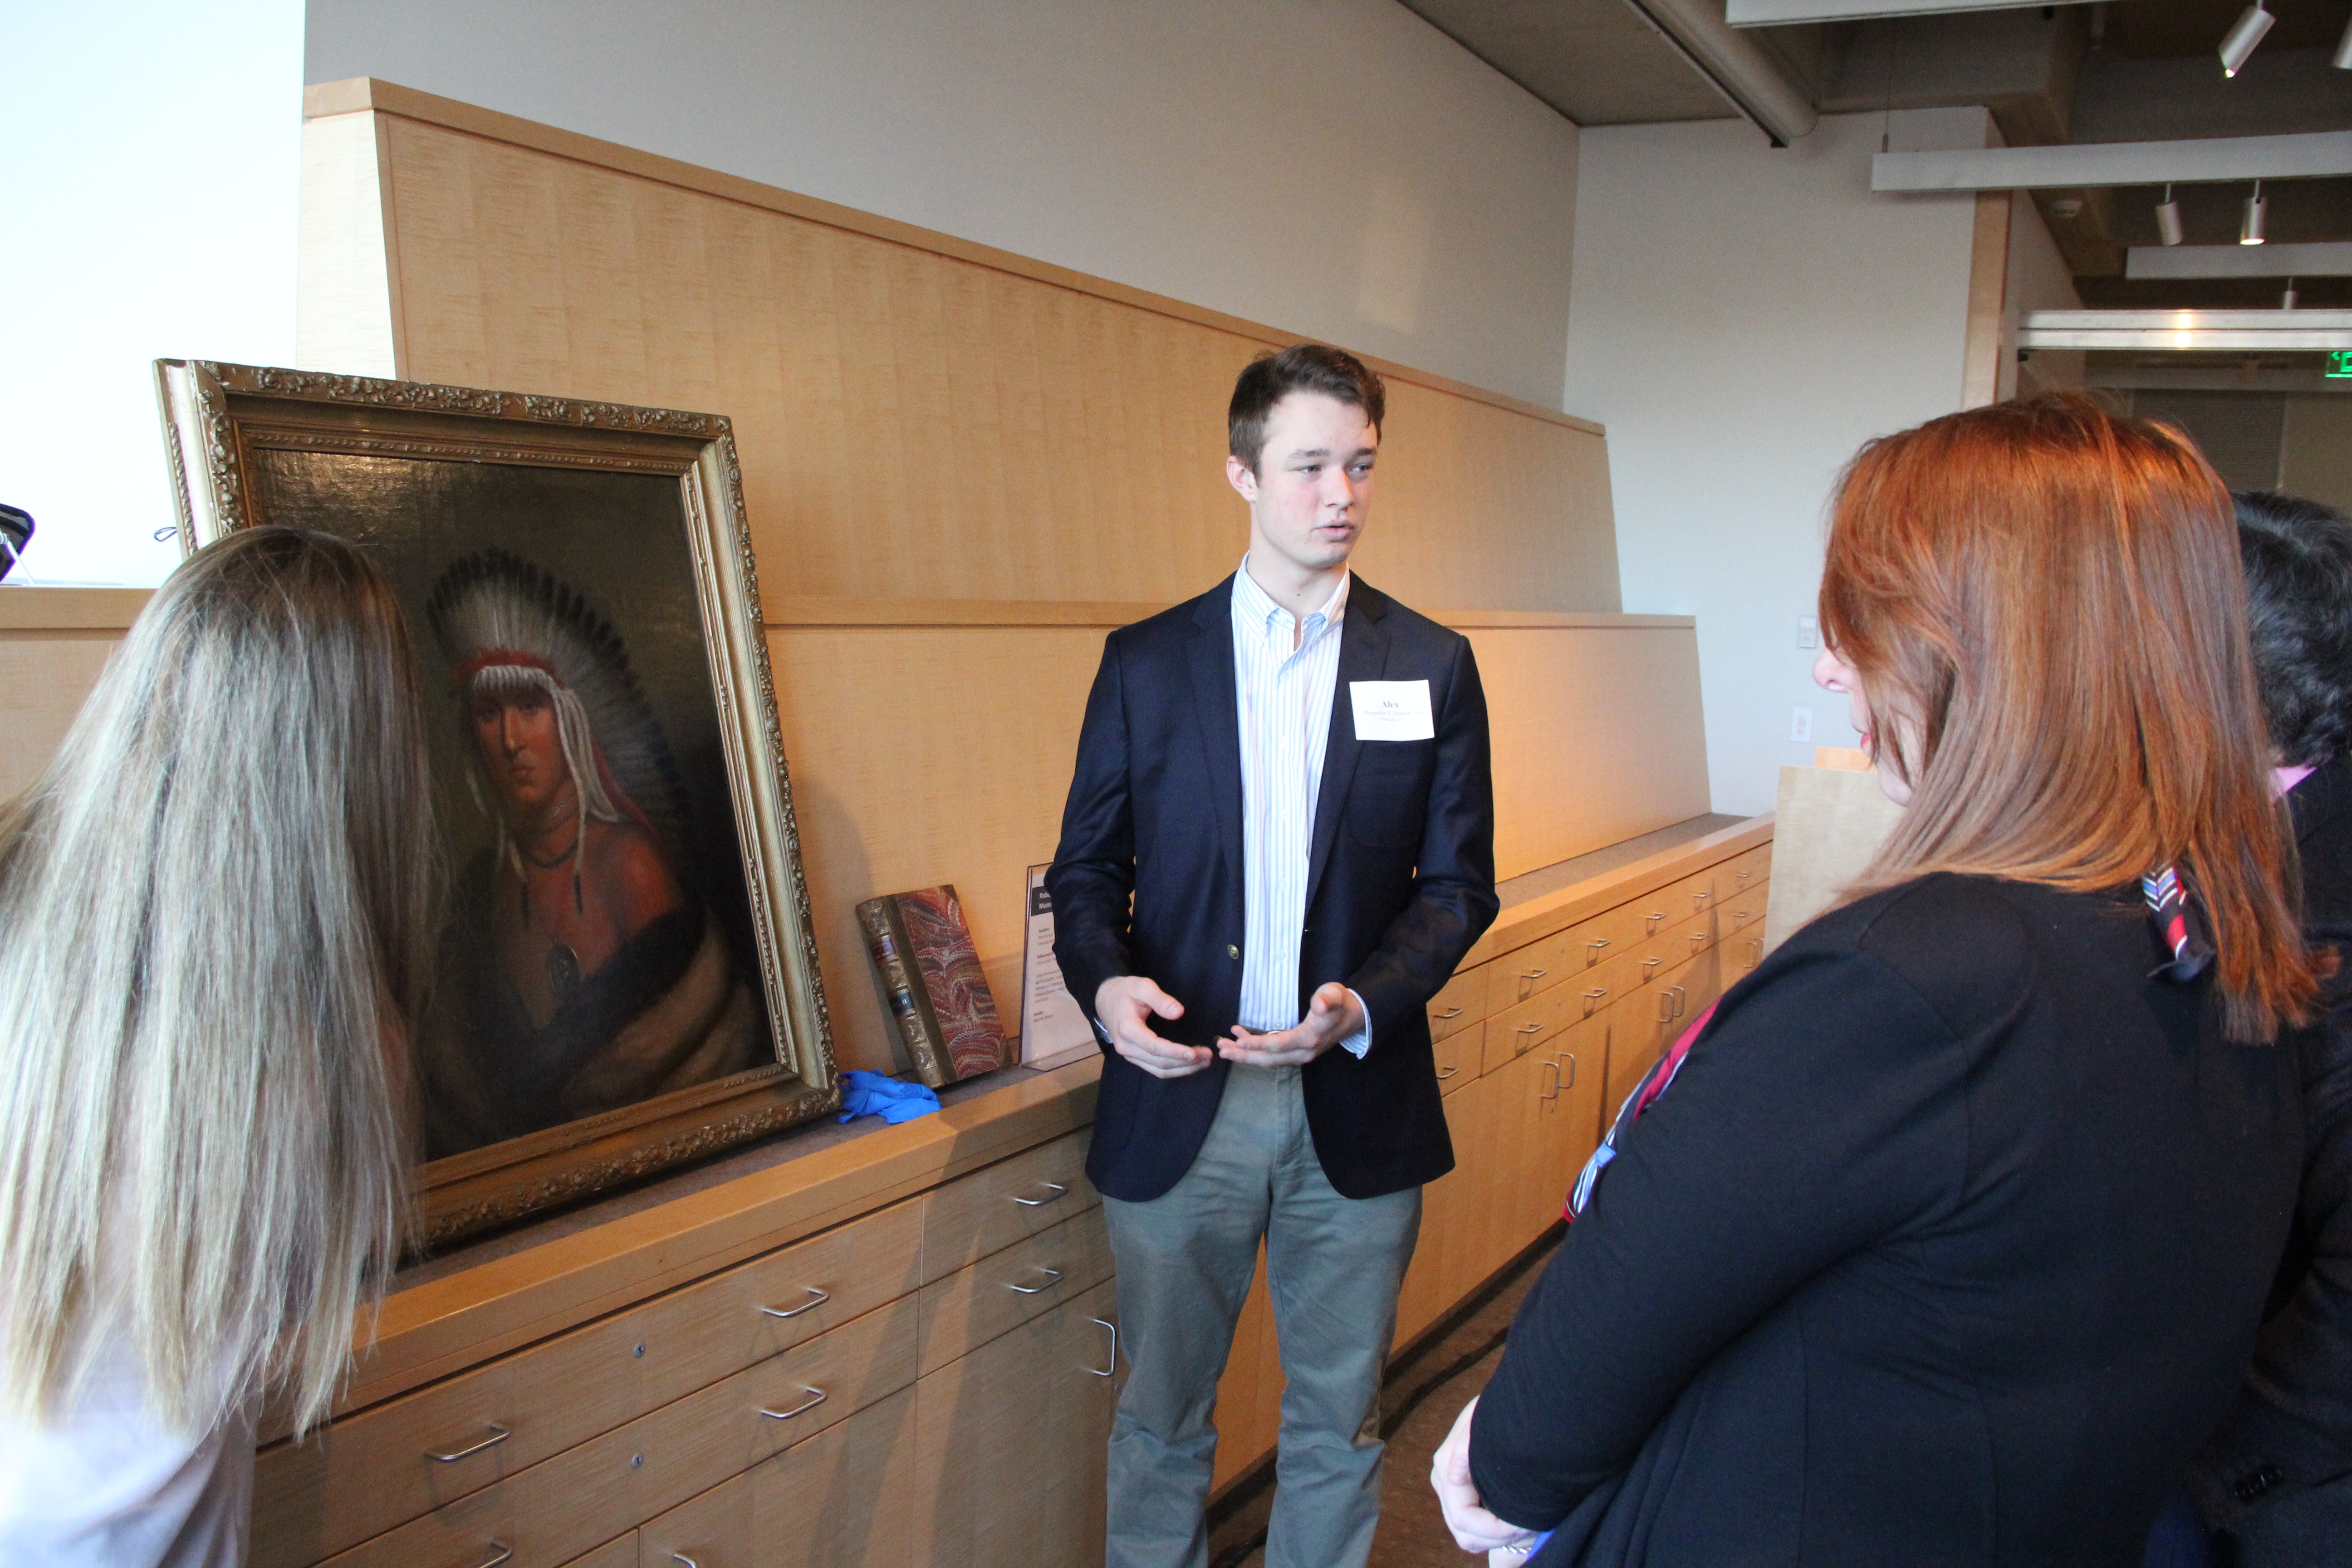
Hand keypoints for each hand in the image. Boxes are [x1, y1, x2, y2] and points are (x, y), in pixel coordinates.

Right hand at [1095, 976, 1210, 1078]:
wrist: (1106, 1000)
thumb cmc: (1125, 992)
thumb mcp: (1141, 986)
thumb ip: (1160, 999)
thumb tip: (1179, 1012)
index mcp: (1127, 1029)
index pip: (1154, 1046)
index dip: (1175, 1052)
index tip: (1195, 1053)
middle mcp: (1127, 1047)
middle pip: (1159, 1062)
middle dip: (1185, 1062)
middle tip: (1208, 1055)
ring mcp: (1130, 1055)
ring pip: (1159, 1070)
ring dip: (1183, 1069)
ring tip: (1204, 1061)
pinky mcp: (1135, 1057)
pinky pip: (1156, 1069)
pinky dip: (1175, 1069)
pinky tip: (1190, 1063)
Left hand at [1219, 981, 1360, 1067]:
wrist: (1353, 1016)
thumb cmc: (1340, 1002)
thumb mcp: (1335, 994)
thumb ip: (1327, 999)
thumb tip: (1320, 1005)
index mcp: (1309, 1039)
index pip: (1279, 1045)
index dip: (1258, 1045)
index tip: (1238, 1043)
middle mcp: (1303, 1052)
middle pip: (1269, 1059)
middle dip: (1244, 1056)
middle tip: (1221, 1050)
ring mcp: (1299, 1055)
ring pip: (1268, 1059)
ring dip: (1245, 1055)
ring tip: (1224, 1046)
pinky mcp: (1296, 1052)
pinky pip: (1272, 1054)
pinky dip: (1255, 1049)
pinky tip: (1240, 1039)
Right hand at [1431, 1396, 1542, 1558]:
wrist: (1512, 1407)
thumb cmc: (1503, 1413)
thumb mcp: (1488, 1422)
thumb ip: (1467, 1445)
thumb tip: (1452, 1476)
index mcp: (1446, 1466)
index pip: (1464, 1519)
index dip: (1496, 1529)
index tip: (1526, 1523)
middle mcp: (1443, 1480)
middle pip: (1465, 1534)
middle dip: (1499, 1537)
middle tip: (1531, 1527)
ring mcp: (1449, 1491)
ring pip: (1468, 1537)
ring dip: (1498, 1538)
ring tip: (1526, 1523)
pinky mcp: (1461, 1496)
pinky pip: (1473, 1531)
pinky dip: (1495, 1533)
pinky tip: (1515, 1520)